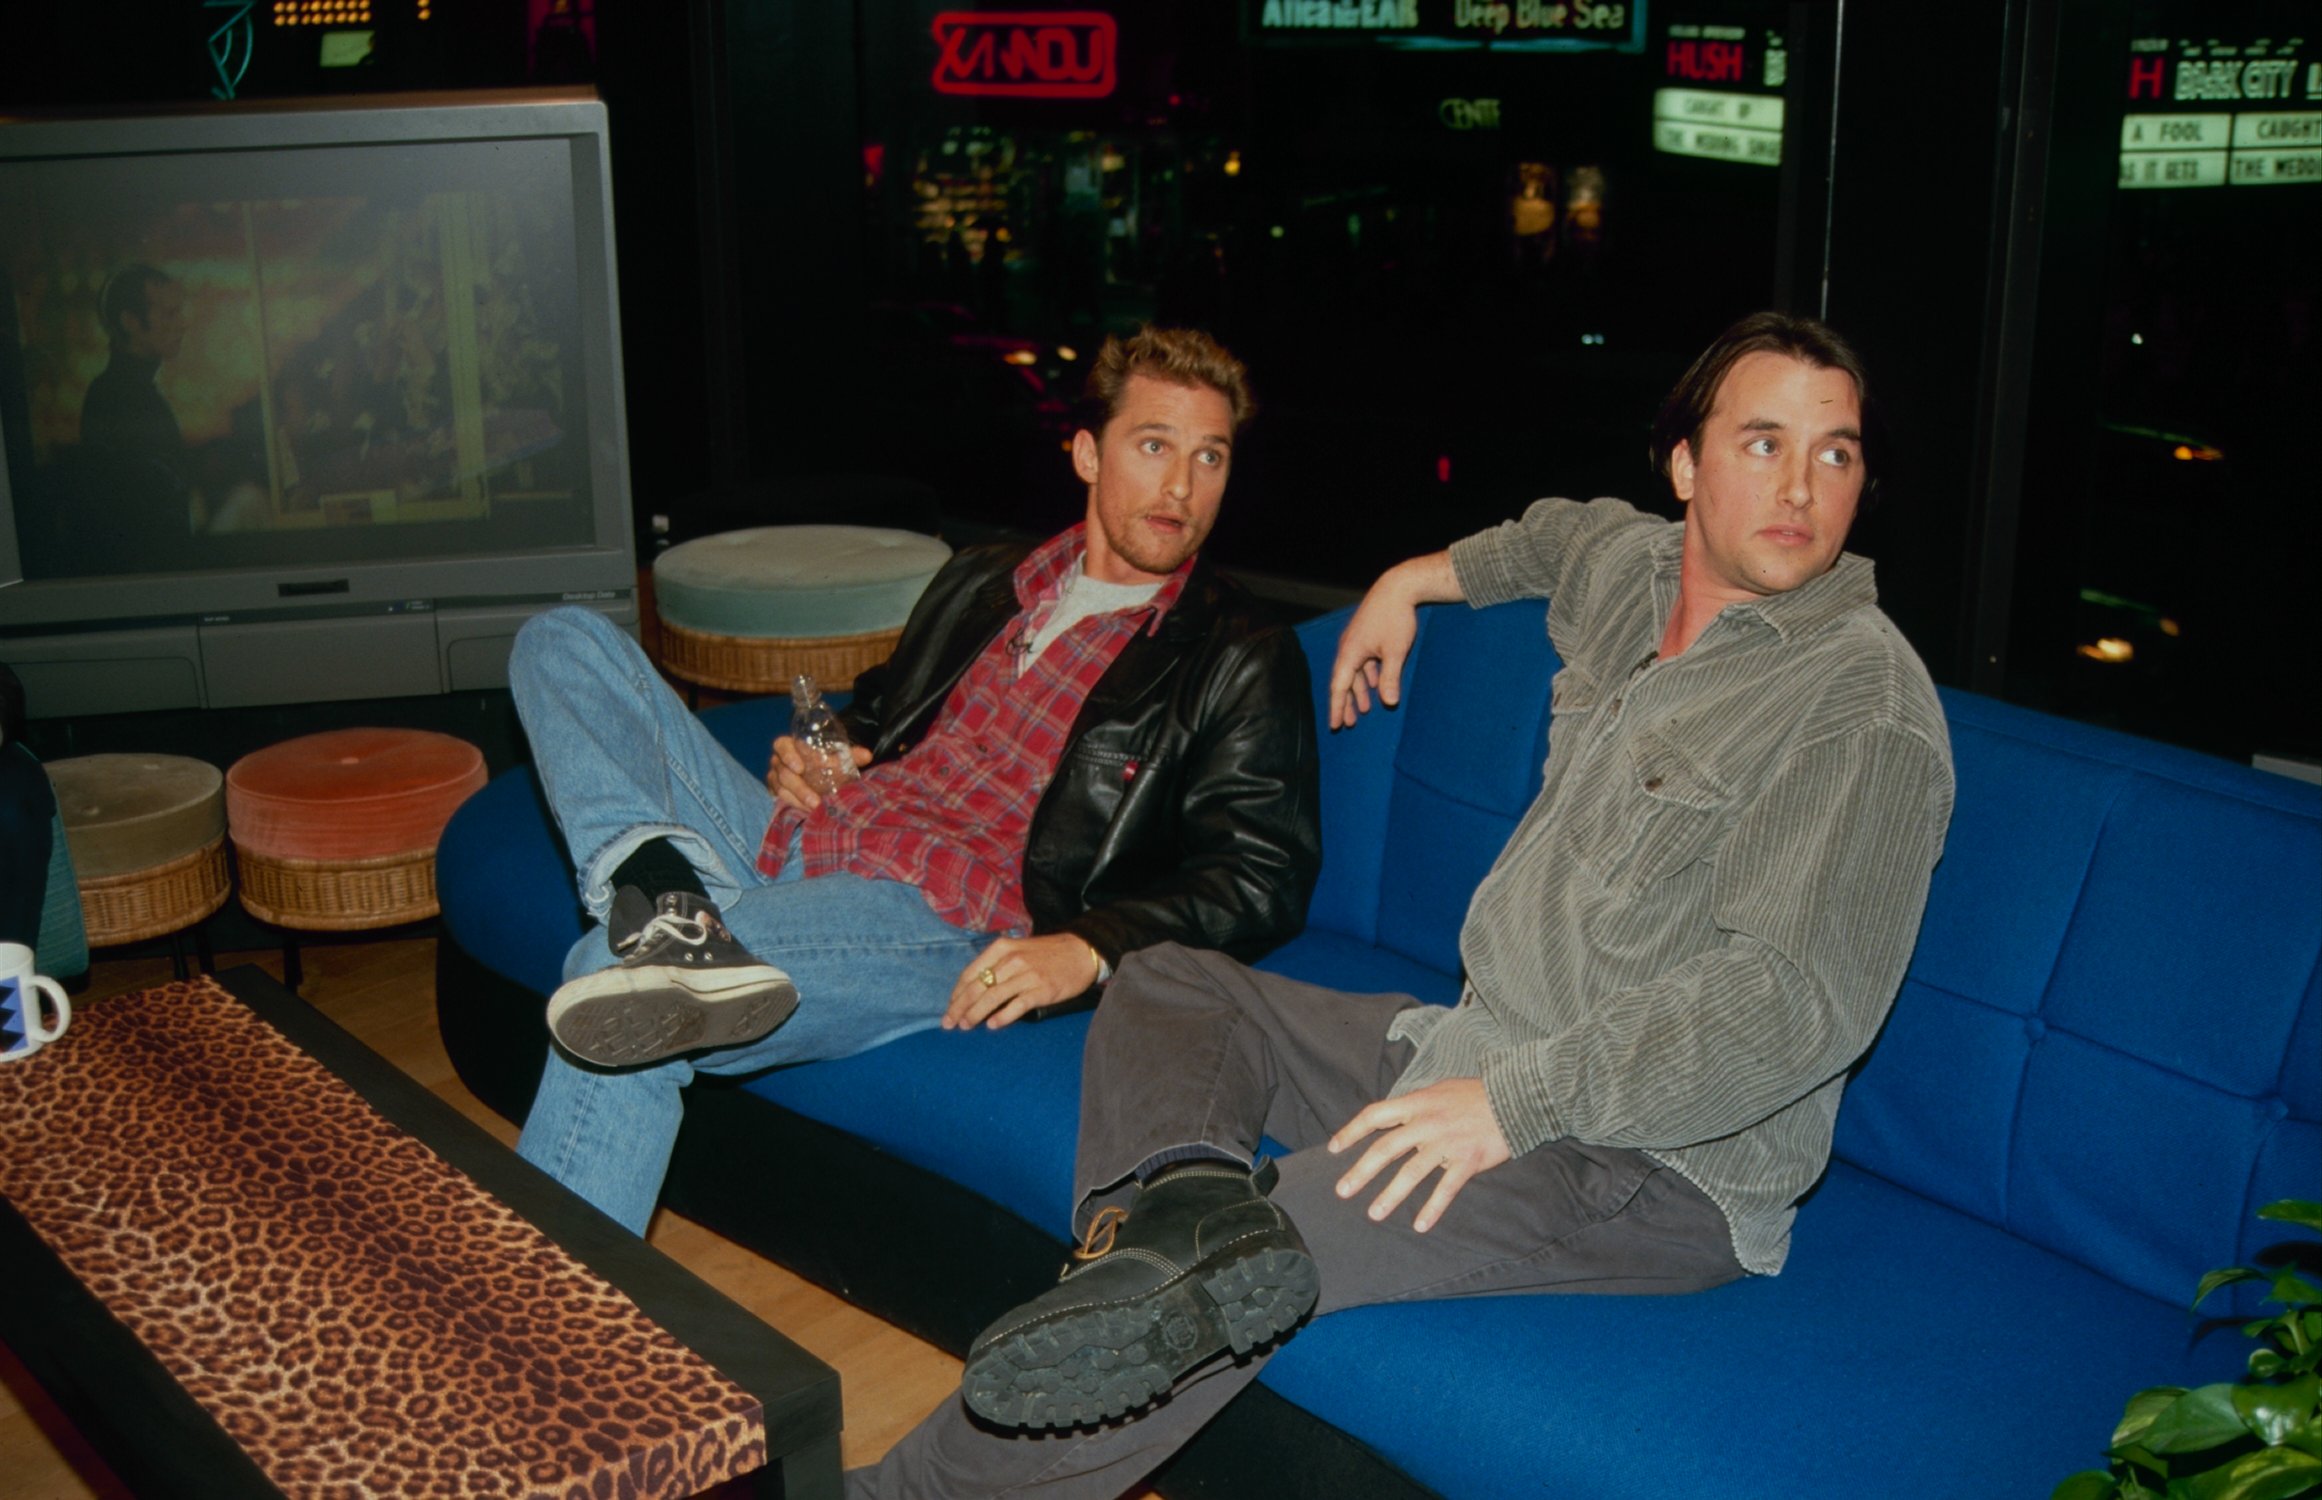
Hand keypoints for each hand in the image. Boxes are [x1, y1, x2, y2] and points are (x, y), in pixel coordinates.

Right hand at [766, 736, 871, 811]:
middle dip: (800, 789)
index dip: (789, 756)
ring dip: (799, 801)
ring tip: (814, 809)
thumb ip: (850, 755)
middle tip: (815, 800)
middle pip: (784, 774)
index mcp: (789, 746)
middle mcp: (779, 761)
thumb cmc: (823, 760)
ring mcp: (775, 778)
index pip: (782, 746)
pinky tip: (808, 812)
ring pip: (782, 790)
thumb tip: (867, 756)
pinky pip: (782, 801)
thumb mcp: (835, 755)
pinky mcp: (776, 793)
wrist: (813, 773)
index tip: (800, 768)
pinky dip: (796, 806)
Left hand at [945, 935, 1103, 1030]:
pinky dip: (1003, 1016)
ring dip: (975, 1014)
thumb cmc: (1046, 953)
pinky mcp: (1041, 990)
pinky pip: (1017, 1006)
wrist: (1082, 951)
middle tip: (949, 1023)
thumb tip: (974, 992)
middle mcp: (1012, 960)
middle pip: (977, 987)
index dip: (956, 994)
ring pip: (992, 997)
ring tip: (966, 1026)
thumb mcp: (1018, 949)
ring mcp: (1027, 975)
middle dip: (959, 1007)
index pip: (970, 973)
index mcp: (1002, 948)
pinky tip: (993, 1025)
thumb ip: (997, 966)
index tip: (949, 1009)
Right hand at [1327, 552, 1459, 730]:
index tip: (1335, 725)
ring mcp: (1356, 641)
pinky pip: (1362, 662)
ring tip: (1363, 709)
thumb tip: (1388, 702)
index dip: (1337, 707)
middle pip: (1344, 681)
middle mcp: (1348, 648)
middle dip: (1346, 703)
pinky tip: (1374, 685)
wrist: (1398, 587)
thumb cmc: (1395, 618)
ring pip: (1354, 672)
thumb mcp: (1396, 652)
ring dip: (1358, 690)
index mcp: (1350, 653)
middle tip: (1348, 723)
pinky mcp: (1365, 636)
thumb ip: (1390, 678)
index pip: (1339, 687)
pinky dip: (1367, 676)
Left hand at [1327, 1078, 1509, 1232]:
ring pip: (1411, 1172)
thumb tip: (1393, 1116)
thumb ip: (1416, 1105)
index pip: (1374, 1115)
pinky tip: (1420, 1225)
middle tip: (1342, 1191)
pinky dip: (1433, 1208)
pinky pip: (1446, 1188)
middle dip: (1361, 1171)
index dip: (1351, 1131)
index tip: (1333, 1149)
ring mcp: (1447, 1143)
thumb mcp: (1439, 1090)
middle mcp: (1426, 1123)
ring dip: (1390, 1195)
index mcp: (1416, 1103)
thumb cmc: (1475, 1094)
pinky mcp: (1467, 1160)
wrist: (1515, 1097)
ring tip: (1374, 1214)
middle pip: (1385, 1149)